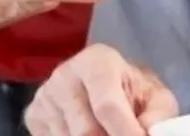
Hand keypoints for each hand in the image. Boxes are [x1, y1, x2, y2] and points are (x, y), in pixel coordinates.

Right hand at [25, 44, 177, 135]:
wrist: (109, 85)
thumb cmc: (134, 90)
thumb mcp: (155, 97)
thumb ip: (157, 116)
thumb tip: (148, 135)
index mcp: (97, 61)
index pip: (107, 106)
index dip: (126, 132)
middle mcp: (64, 74)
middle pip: (86, 130)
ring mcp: (44, 96)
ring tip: (109, 131)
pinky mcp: (32, 115)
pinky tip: (90, 133)